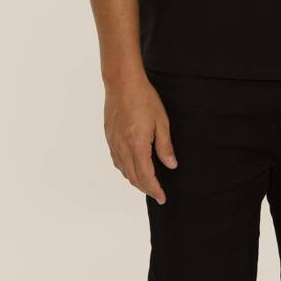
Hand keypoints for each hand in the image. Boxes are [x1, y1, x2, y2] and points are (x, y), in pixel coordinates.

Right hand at [103, 70, 177, 203]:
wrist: (122, 82)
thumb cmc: (144, 98)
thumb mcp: (161, 121)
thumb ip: (165, 146)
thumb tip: (171, 165)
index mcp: (137, 144)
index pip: (146, 176)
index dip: (154, 189)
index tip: (162, 197)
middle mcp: (122, 147)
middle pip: (133, 177)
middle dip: (146, 188)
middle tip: (157, 193)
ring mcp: (114, 143)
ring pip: (123, 171)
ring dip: (135, 180)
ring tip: (148, 183)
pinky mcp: (109, 137)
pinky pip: (117, 160)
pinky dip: (126, 169)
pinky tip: (133, 168)